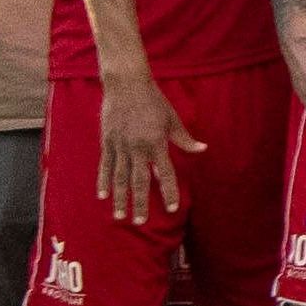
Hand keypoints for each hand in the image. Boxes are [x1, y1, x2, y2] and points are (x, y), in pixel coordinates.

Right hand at [96, 72, 200, 216]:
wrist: (127, 83)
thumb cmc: (154, 100)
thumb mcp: (172, 119)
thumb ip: (185, 139)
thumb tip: (203, 150)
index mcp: (156, 143)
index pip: (165, 173)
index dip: (170, 191)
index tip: (173, 209)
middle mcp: (137, 147)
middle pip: (139, 181)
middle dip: (140, 203)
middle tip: (140, 222)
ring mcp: (120, 145)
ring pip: (119, 177)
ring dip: (120, 198)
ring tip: (120, 216)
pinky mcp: (107, 141)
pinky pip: (105, 165)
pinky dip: (103, 181)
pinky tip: (102, 196)